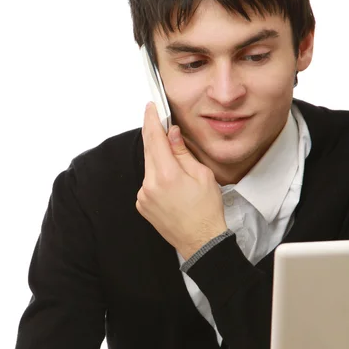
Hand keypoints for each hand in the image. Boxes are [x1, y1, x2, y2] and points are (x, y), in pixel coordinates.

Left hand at [136, 103, 226, 260]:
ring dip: (159, 160)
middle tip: (160, 123)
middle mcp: (150, 185)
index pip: (154, 138)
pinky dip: (157, 177)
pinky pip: (148, 182)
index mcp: (166, 175)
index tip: (150, 108)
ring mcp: (143, 196)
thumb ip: (183, 152)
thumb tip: (171, 134)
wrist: (201, 241)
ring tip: (178, 169)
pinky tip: (172, 185)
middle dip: (154, 136)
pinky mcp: (142, 204)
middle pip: (149, 151)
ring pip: (149, 167)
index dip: (151, 120)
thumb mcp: (202, 175)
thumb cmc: (206, 211)